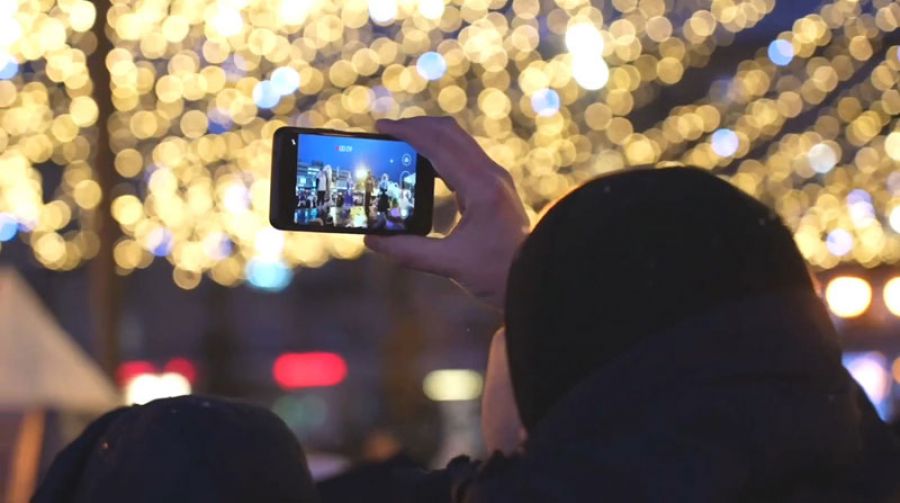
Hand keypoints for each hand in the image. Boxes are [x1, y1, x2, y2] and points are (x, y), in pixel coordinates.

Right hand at [364, 117, 529, 308]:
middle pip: (449, 132)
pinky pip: (465, 155)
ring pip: (459, 140)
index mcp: (480, 187)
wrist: (537, 279)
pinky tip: (424, 164)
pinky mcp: (495, 187)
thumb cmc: (499, 274)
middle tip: (387, 129)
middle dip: (416, 126)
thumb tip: (372, 240)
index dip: (407, 132)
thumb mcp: (450, 264)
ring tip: (401, 142)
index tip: (381, 126)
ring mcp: (496, 179)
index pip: (438, 145)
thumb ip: (408, 251)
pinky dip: (441, 150)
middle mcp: (491, 175)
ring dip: (429, 135)